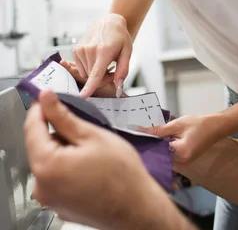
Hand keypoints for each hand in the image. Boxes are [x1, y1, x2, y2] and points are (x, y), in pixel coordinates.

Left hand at [24, 91, 189, 229]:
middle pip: (39, 145)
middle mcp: (42, 186)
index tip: (50, 97)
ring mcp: (49, 199)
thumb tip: (46, 98)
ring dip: (64, 149)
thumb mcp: (92, 135)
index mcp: (46, 166)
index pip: (31, 127)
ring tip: (91, 149)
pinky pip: (56, 177)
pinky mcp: (59, 205)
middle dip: (57, 131)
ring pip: (49, 160)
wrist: (137, 208)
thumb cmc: (121, 174)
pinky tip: (89, 165)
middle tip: (83, 127)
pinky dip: (68, 166)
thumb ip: (63, 116)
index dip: (41, 108)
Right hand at [73, 13, 131, 97]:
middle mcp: (89, 50)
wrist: (108, 22)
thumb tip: (119, 86)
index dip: (90, 86)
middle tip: (112, 70)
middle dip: (102, 78)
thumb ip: (123, 70)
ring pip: (86, 74)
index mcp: (103, 51)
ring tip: (104, 62)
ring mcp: (80, 50)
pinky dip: (88, 67)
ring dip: (94, 73)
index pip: (95, 73)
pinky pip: (81, 68)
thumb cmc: (119, 37)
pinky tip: (95, 58)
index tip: (83, 96)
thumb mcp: (127, 52)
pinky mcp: (75, 50)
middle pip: (93, 77)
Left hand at [144, 115, 220, 162]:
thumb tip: (141, 131)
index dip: (147, 143)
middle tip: (143, 135)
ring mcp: (183, 164)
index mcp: (179, 154)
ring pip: (164, 157)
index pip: (156, 151)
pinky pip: (170, 157)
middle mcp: (181, 163)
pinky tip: (162, 140)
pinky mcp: (184, 161)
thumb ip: (158, 130)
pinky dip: (165, 149)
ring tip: (152, 136)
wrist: (215, 127)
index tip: (138, 137)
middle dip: (151, 147)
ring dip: (158, 148)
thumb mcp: (177, 124)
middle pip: (159, 157)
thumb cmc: (198, 124)